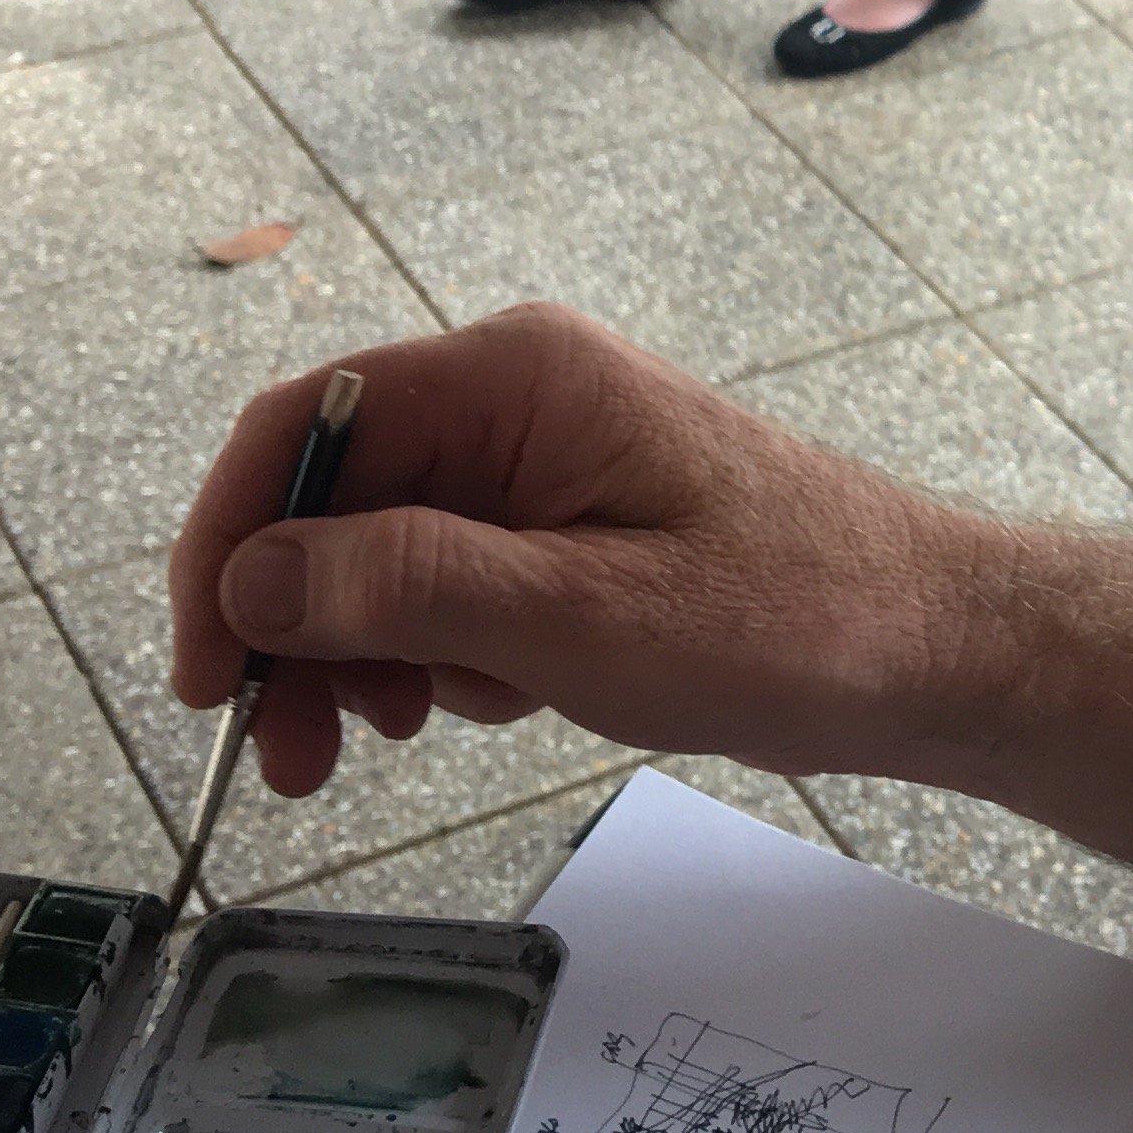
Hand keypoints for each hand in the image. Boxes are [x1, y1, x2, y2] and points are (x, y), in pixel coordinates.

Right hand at [168, 304, 962, 799]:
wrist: (929, 648)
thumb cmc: (785, 619)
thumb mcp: (576, 618)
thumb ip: (407, 588)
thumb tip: (252, 577)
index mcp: (516, 376)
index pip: (306, 423)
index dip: (229, 541)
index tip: (203, 669)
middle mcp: (518, 398)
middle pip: (334, 499)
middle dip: (290, 624)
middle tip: (285, 756)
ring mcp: (545, 464)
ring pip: (380, 552)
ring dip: (353, 652)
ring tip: (373, 745)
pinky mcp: (569, 528)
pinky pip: (448, 582)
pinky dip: (434, 653)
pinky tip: (483, 704)